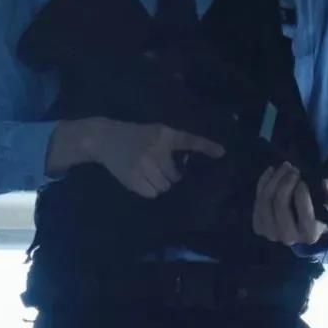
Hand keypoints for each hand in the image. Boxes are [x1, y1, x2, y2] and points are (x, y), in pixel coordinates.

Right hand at [89, 119, 225, 198]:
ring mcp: (144, 164)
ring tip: (146, 173)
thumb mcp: (154, 133)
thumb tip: (181, 173)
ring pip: (164, 187)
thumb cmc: (135, 137)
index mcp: (164, 135)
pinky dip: (146, 190)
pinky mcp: (133, 177)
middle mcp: (156, 149)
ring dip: (158, 184)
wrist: (105, 138)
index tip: (222, 153)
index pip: (189, 140)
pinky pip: (151, 194)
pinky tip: (138, 179)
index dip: (206, 147)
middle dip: (168, 175)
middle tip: (155, 167)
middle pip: (175, 176)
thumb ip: (170, 147)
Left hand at [253, 161, 327, 246]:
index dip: (301, 192)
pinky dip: (263, 183)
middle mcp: (288, 238)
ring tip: (284, 167)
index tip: (303, 178)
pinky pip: (257, 201)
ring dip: (274, 179)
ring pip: (266, 201)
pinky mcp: (259, 227)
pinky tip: (272, 172)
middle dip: (285, 182)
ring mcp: (271, 234)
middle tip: (292, 168)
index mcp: (309, 234)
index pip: (304, 212)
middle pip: (280, 205)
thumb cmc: (317, 210)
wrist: (300, 224)